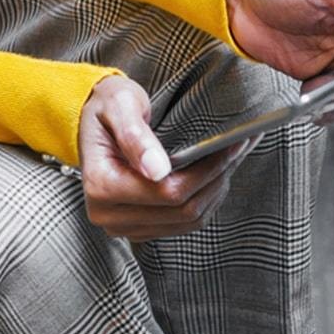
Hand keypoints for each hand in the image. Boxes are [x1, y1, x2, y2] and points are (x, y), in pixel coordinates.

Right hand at [77, 76, 253, 241]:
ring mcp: (124, 225)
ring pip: (187, 221)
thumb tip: (157, 171)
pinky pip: (183, 224)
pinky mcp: (140, 227)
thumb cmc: (107, 106)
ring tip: (230, 160)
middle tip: (237, 148)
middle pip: (181, 211)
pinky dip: (204, 200)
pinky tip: (215, 175)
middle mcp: (109, 215)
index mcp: (101, 187)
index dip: (205, 171)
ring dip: (214, 191)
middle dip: (215, 179)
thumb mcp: (119, 106)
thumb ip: (135, 136)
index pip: (167, 192)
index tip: (230, 145)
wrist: (95, 119)